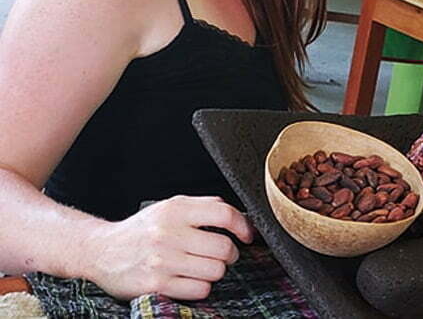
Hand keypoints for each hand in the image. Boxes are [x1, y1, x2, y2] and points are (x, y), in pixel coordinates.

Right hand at [81, 195, 253, 299]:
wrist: (100, 251)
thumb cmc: (141, 230)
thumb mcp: (168, 208)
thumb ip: (202, 207)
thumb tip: (238, 216)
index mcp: (175, 210)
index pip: (224, 213)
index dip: (243, 226)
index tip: (247, 235)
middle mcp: (168, 233)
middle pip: (224, 247)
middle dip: (230, 254)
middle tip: (222, 255)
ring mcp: (162, 260)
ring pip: (216, 270)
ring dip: (215, 272)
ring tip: (203, 267)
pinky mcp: (157, 285)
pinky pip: (200, 290)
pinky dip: (201, 287)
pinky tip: (189, 279)